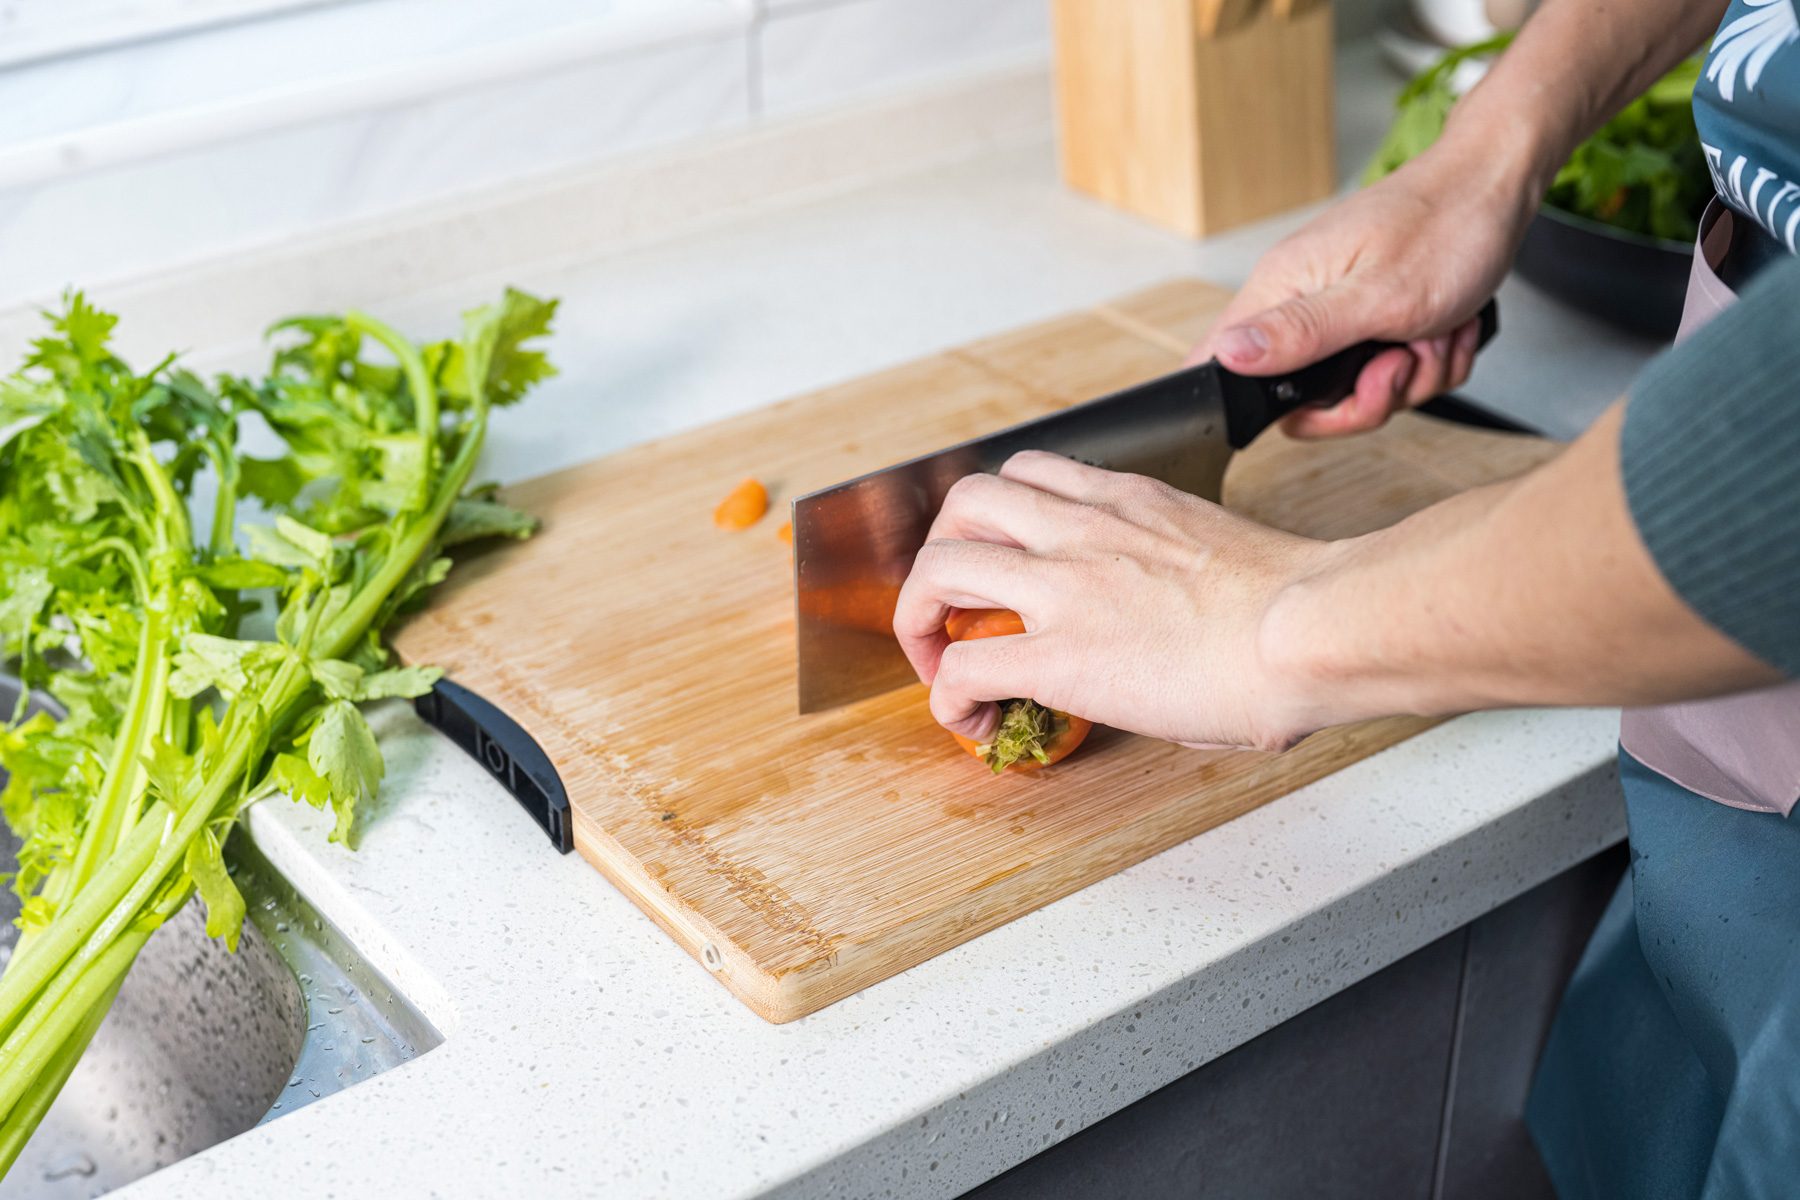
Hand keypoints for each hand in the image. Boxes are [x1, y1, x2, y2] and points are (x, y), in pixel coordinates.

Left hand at [892, 451, 1336, 752]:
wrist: (1316, 628)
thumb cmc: (1301, 605)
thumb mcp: (1222, 558)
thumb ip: (1179, 577)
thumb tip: (1185, 640)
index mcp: (1128, 503)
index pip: (1032, 474)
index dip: (997, 519)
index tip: (1002, 561)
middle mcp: (1083, 530)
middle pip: (964, 504)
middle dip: (939, 554)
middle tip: (950, 605)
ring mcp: (1064, 588)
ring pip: (938, 568)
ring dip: (920, 616)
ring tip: (938, 660)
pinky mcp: (1058, 655)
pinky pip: (963, 666)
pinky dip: (947, 695)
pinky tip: (971, 719)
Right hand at [1191, 141, 1538, 437]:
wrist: (1497, 186)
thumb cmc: (1445, 225)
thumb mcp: (1376, 295)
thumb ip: (1299, 332)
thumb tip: (1228, 354)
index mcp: (1283, 286)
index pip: (1224, 363)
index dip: (1261, 404)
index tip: (1324, 396)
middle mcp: (1302, 300)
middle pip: (1303, 399)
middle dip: (1366, 399)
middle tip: (1398, 364)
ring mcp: (1339, 312)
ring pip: (1356, 391)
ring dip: (1411, 376)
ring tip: (1433, 333)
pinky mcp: (1374, 319)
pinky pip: (1393, 374)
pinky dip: (1430, 361)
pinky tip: (1445, 328)